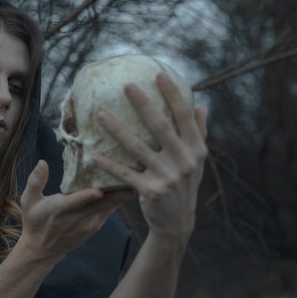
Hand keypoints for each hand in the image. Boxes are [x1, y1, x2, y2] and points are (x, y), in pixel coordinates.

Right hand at [18, 160, 132, 262]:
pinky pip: (108, 212)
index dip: (87, 197)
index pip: (74, 203)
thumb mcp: (27, 201)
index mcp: (58, 210)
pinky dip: (117, 201)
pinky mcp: (95, 227)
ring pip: (107, 209)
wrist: (42, 250)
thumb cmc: (34, 221)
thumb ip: (35, 181)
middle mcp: (76, 219)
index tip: (99, 190)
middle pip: (99, 206)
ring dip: (121, 197)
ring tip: (136, 180)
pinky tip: (128, 188)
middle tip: (132, 183)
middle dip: (116, 196)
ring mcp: (87, 225)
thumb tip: (42, 162)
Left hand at [94, 72, 207, 245]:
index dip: (173, 94)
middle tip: (127, 86)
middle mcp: (184, 161)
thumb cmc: (185, 185)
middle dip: (143, 104)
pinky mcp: (151, 191)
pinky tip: (95, 155)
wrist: (178, 222)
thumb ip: (200, 133)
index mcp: (196, 149)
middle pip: (161, 126)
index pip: (184, 116)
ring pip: (138, 147)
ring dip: (118, 130)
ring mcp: (168, 176)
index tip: (159, 74)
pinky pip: (126, 174)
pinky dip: (110, 165)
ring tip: (101, 115)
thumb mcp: (198, 161)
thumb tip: (201, 106)